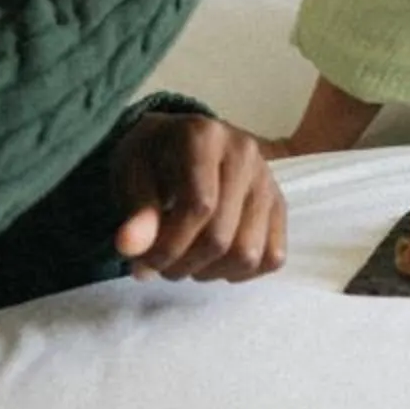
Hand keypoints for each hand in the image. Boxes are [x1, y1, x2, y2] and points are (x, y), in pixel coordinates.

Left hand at [110, 113, 286, 281]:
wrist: (176, 143)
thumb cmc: (152, 158)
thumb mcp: (130, 173)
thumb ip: (135, 210)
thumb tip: (130, 247)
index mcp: (206, 136)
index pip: (198, 206)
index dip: (168, 246)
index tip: (143, 260)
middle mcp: (246, 153)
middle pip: (221, 237)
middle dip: (182, 264)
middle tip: (159, 264)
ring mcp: (267, 180)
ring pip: (248, 254)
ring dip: (210, 272)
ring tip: (186, 260)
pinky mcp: (279, 205)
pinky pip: (272, 257)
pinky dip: (241, 272)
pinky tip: (214, 260)